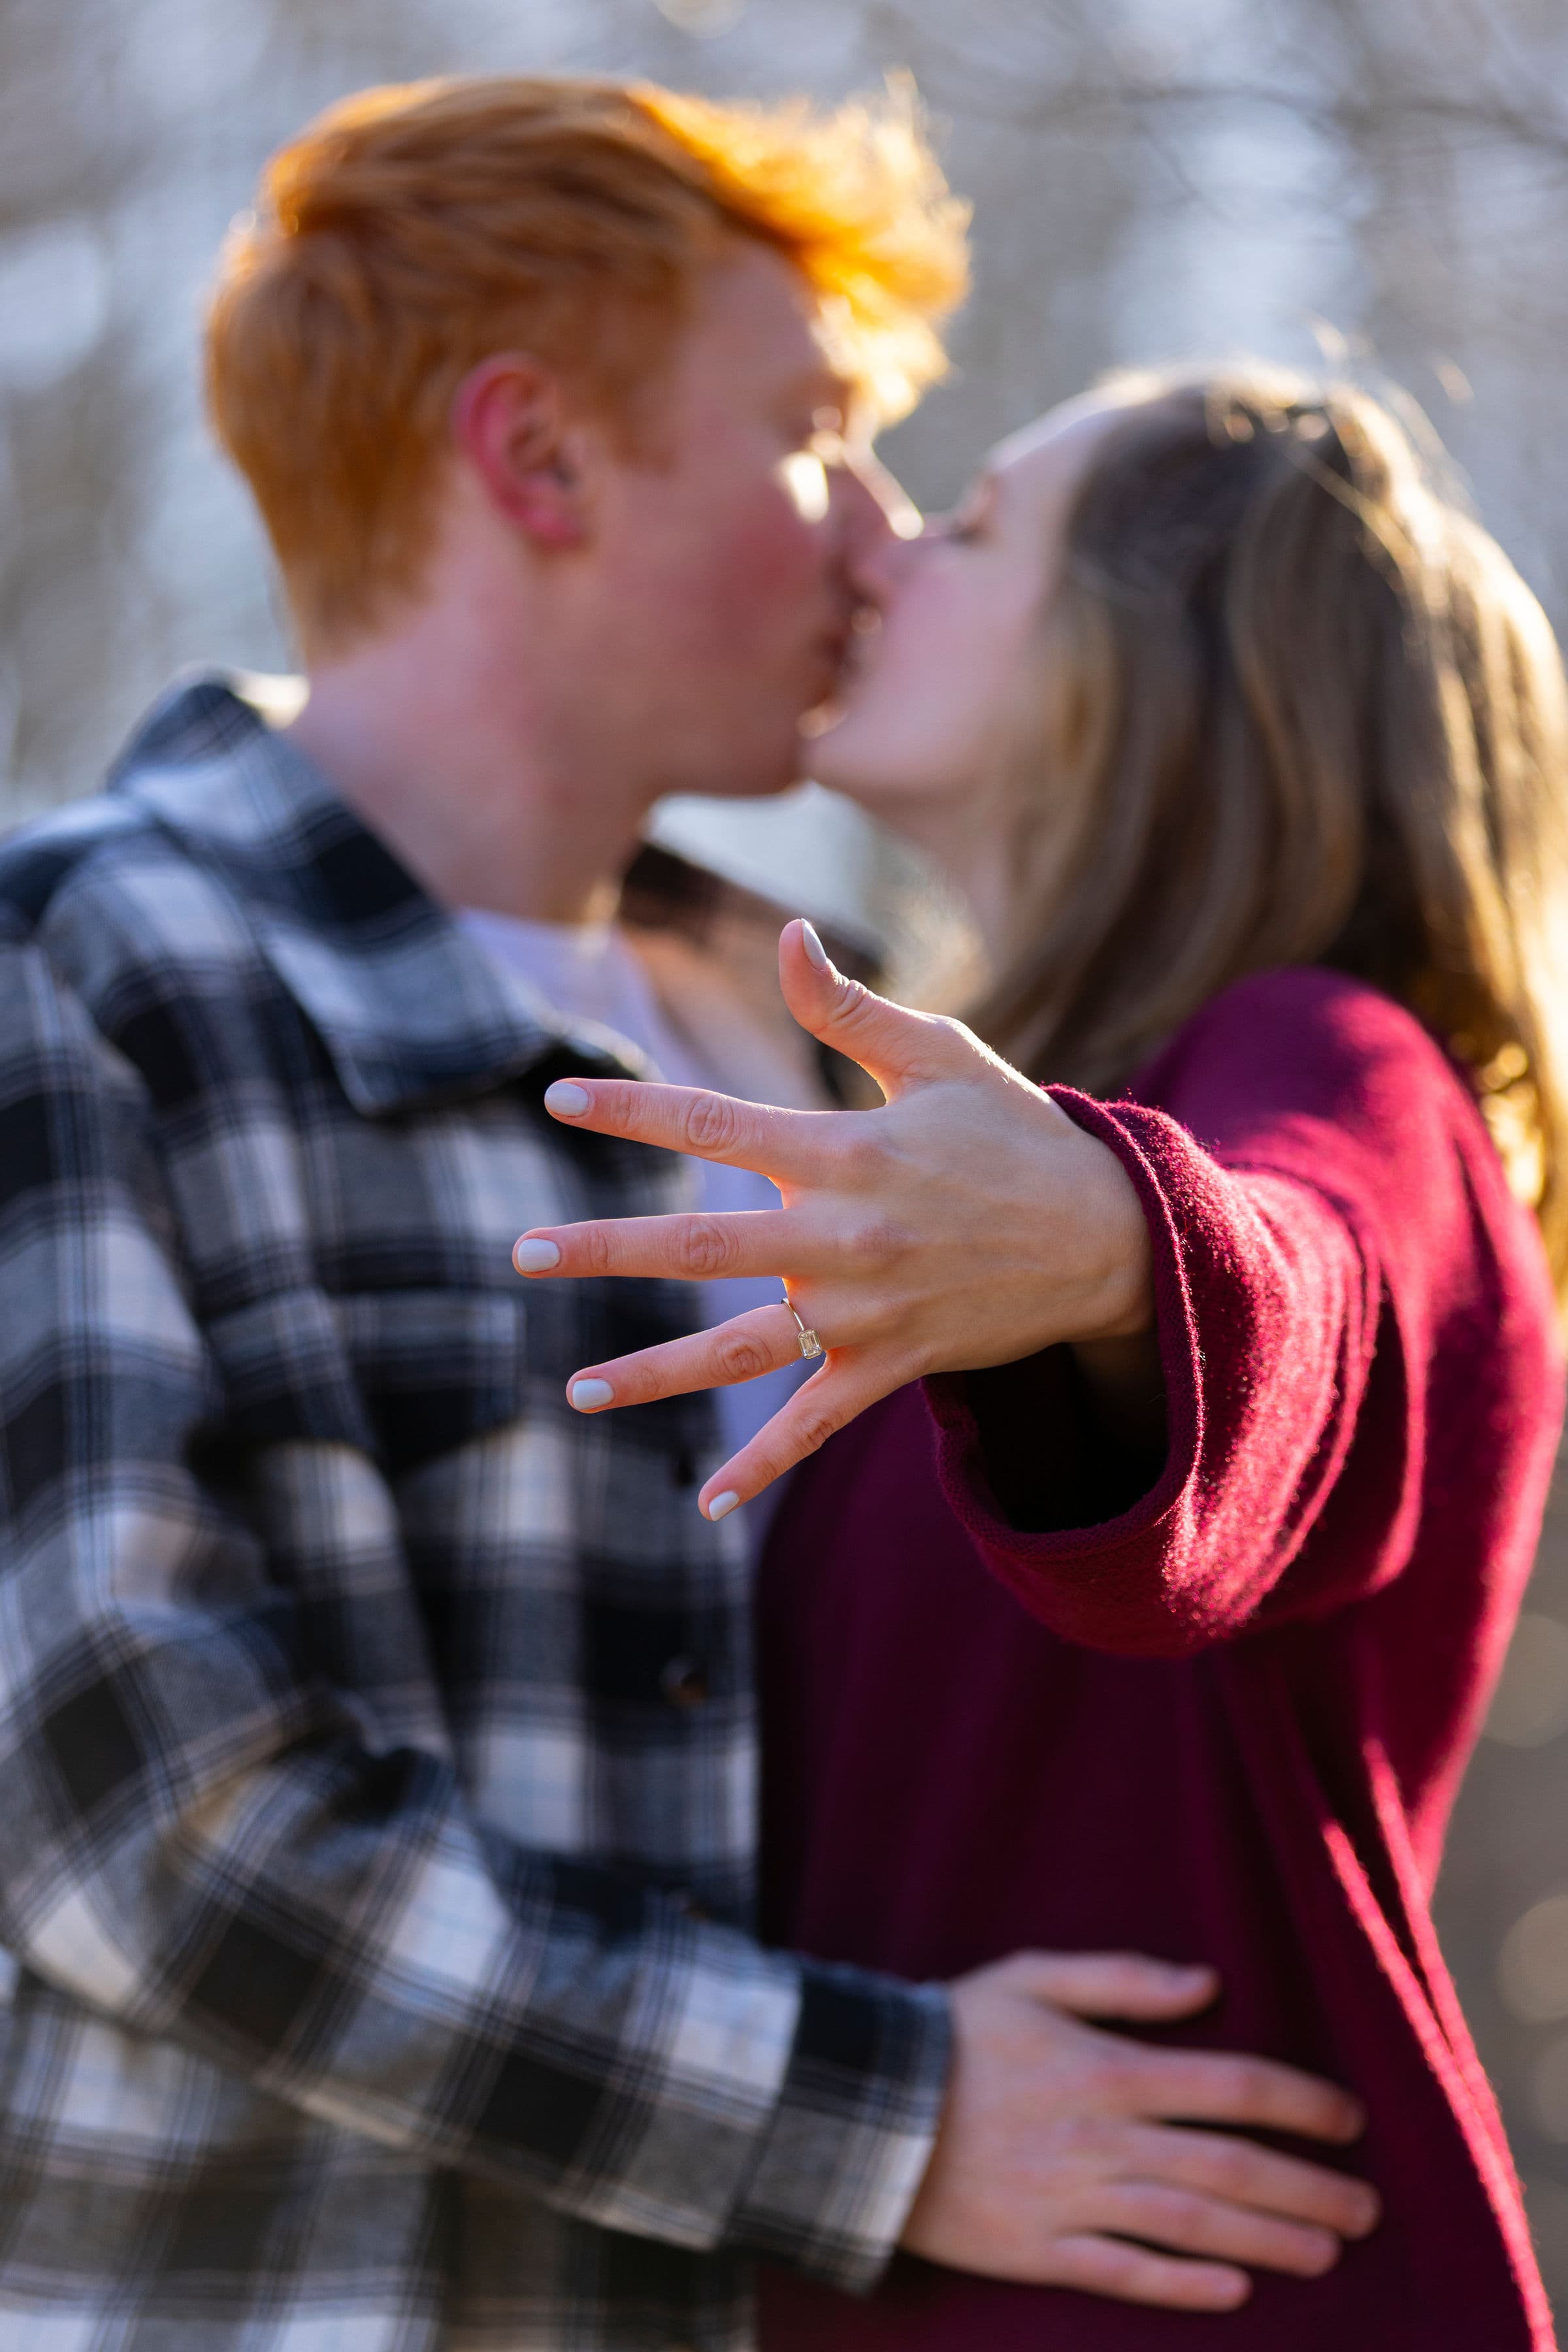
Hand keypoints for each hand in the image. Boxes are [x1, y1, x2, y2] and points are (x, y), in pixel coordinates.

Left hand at [513, 920, 1152, 1516]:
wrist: (1113, 1238)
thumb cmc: (1016, 1134)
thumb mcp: (942, 1054)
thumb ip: (849, 1006)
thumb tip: (787, 933)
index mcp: (848, 1151)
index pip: (715, 1125)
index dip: (632, 1111)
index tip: (556, 1098)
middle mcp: (847, 1237)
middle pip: (702, 1248)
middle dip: (606, 1250)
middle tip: (522, 1251)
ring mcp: (866, 1312)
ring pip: (739, 1352)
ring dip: (654, 1373)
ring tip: (576, 1389)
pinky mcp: (891, 1365)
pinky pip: (814, 1425)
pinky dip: (760, 1466)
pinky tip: (704, 1501)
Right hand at [906, 1950, 1377, 2309]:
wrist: (859, 2103)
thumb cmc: (951, 2031)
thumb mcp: (1031, 1978)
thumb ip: (1122, 1980)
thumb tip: (1207, 1984)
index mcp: (1105, 2067)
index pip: (1228, 2084)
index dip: (1297, 2102)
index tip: (1349, 2118)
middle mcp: (1098, 2138)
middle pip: (1226, 2166)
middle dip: (1307, 2187)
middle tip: (1369, 2207)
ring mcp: (1068, 2199)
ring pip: (1189, 2225)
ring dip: (1267, 2239)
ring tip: (1328, 2252)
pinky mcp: (1035, 2250)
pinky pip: (1122, 2274)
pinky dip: (1182, 2285)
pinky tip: (1234, 2290)